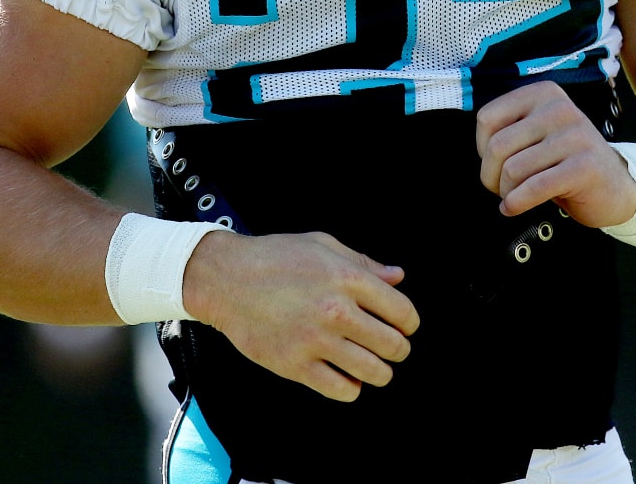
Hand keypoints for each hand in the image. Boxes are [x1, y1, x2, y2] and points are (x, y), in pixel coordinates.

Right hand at [182, 229, 418, 402]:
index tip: (403, 327)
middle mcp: (336, 310)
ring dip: (380, 372)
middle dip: (398, 350)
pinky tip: (346, 375)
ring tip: (372, 365)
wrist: (226, 279)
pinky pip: (341, 389)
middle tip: (390, 349)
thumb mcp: (322, 245)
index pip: (402, 312)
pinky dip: (351, 387)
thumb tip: (398, 277)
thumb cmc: (275, 257)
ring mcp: (315, 340)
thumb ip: (364, 263)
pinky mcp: (295, 365)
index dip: (409, 323)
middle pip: (393, 346)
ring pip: (373, 372)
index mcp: (347, 277)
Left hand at [475, 79, 635, 226]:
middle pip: (497, 146)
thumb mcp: (538, 133)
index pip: (487, 118)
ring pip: (513, 169)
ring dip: (506, 192)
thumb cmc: (565, 161)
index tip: (494, 163)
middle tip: (501, 188)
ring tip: (514, 197)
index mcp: (543, 94)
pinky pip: (534, 187)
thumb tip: (479, 152)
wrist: (616, 186)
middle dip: (491, 176)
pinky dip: (517, 203)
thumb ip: (510, 130)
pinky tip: (514, 208)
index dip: (481, 148)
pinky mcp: (584, 167)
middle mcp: (559, 108)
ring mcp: (575, 136)